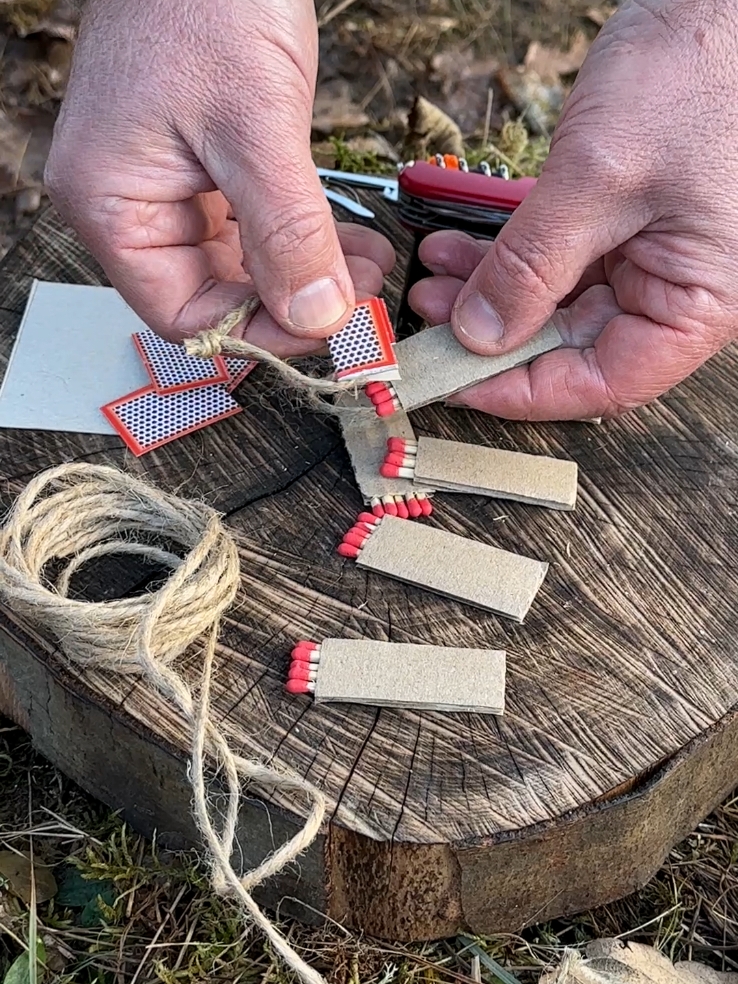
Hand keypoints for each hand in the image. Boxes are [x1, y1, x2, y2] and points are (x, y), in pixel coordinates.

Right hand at [45, 0, 394, 355]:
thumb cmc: (204, 1)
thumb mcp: (255, 125)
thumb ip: (286, 232)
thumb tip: (318, 316)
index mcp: (113, 205)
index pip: (183, 315)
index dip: (257, 333)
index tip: (328, 328)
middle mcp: (135, 206)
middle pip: (214, 297)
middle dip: (293, 304)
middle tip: (361, 300)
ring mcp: (171, 187)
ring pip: (242, 268)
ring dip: (307, 276)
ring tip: (367, 267)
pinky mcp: (207, 168)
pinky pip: (255, 230)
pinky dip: (303, 240)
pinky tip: (349, 241)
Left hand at [410, 0, 737, 418]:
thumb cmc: (699, 73)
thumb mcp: (599, 179)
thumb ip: (533, 267)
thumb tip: (478, 335)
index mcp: (694, 304)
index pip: (599, 383)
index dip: (519, 390)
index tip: (453, 379)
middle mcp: (675, 290)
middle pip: (570, 346)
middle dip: (492, 335)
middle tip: (429, 323)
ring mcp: (650, 256)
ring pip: (555, 301)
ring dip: (491, 291)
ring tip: (434, 277)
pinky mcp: (625, 221)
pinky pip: (559, 256)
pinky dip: (509, 252)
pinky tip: (461, 245)